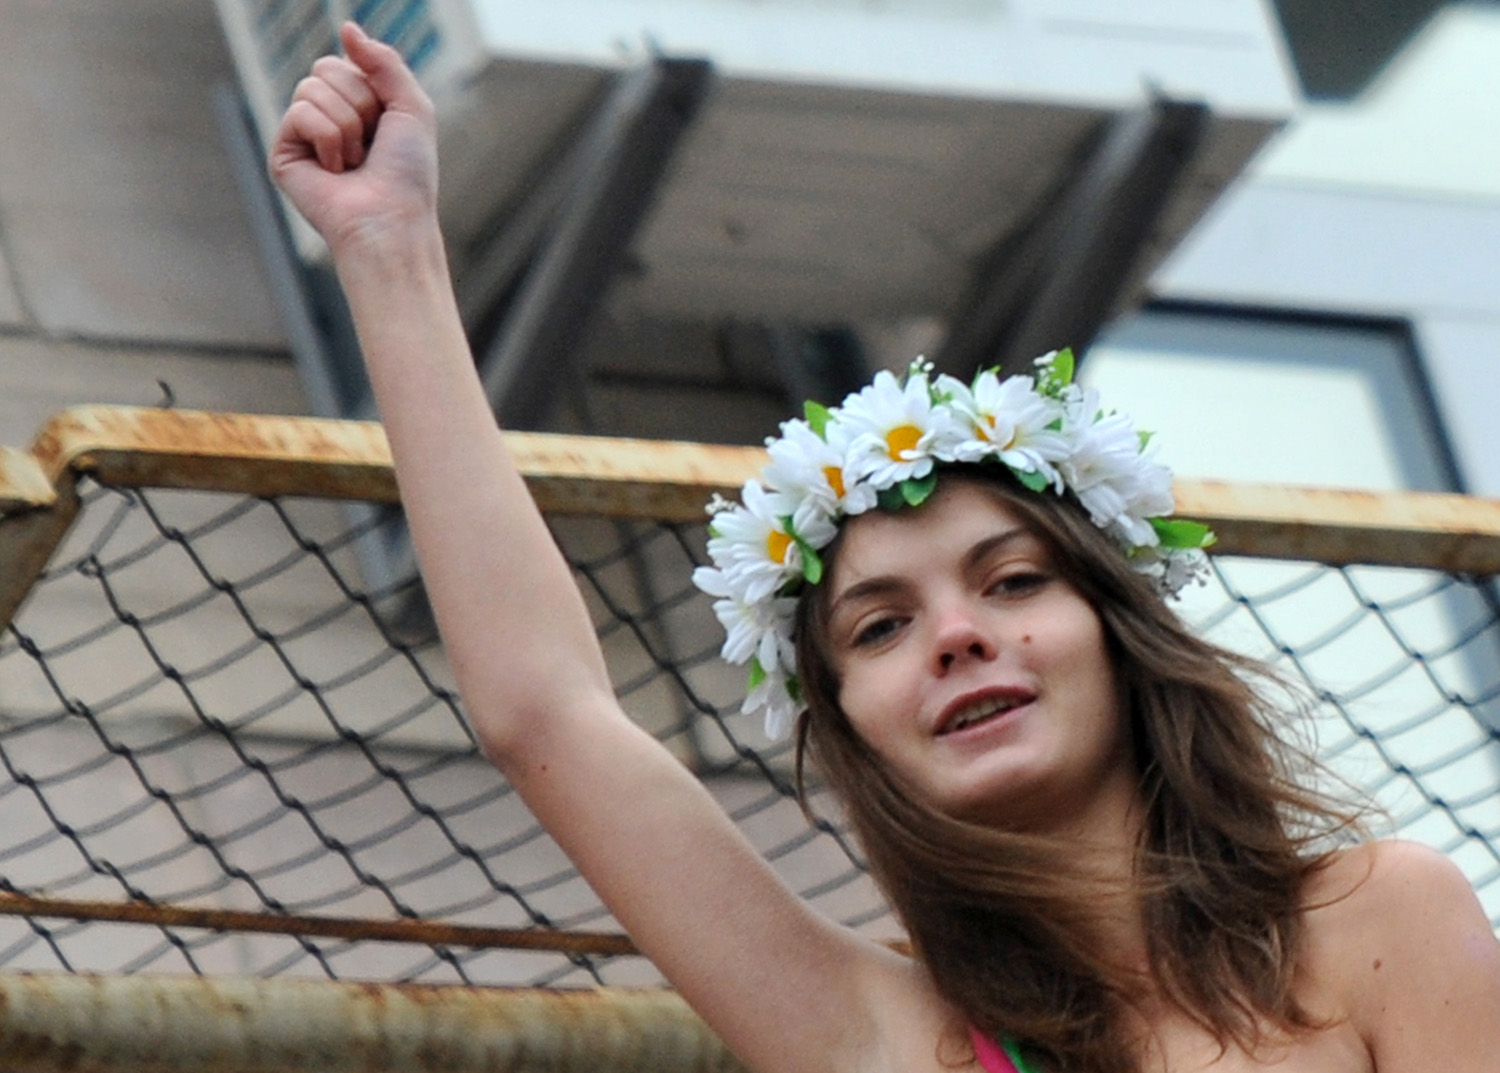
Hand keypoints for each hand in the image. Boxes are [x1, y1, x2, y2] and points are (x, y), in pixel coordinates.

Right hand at [269, 22, 438, 254]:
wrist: (392, 218)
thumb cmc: (408, 173)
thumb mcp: (412, 106)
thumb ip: (384, 61)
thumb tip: (346, 27)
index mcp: (354, 106)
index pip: (346, 61)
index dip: (373, 88)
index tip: (387, 125)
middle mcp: (325, 118)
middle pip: (325, 68)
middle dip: (359, 104)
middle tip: (370, 147)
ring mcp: (302, 136)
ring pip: (312, 88)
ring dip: (347, 125)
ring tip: (355, 162)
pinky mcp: (283, 154)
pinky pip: (300, 112)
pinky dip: (328, 138)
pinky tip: (335, 170)